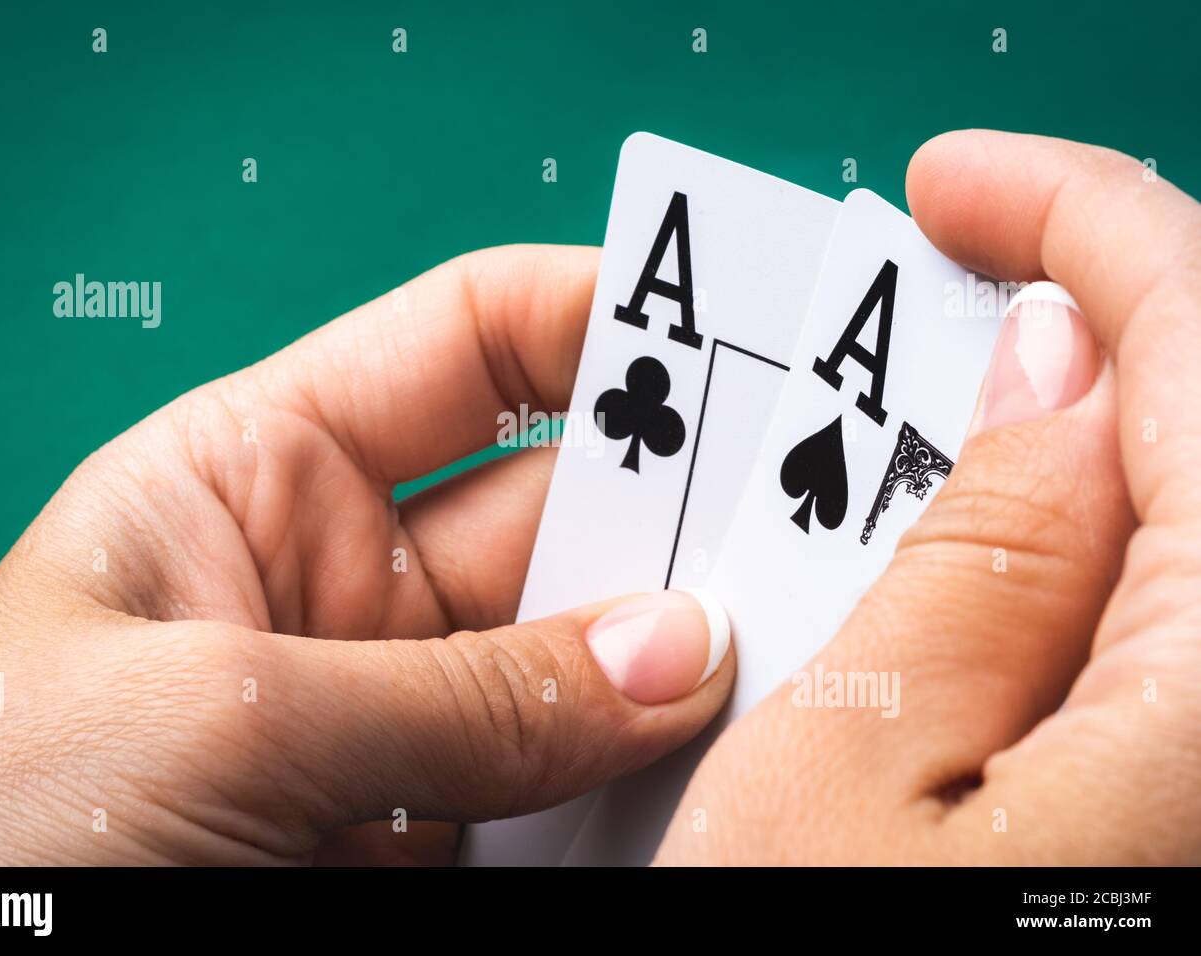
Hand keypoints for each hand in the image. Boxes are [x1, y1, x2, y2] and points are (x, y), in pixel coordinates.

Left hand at [0, 245, 732, 864]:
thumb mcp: (223, 714)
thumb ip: (461, 695)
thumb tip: (676, 658)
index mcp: (261, 470)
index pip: (469, 346)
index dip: (600, 320)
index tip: (740, 334)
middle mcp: (340, 582)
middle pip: (552, 512)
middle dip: (677, 513)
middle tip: (817, 519)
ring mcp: (387, 718)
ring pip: (572, 664)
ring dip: (673, 664)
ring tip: (794, 654)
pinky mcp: (412, 837)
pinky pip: (553, 791)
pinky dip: (632, 786)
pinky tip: (710, 771)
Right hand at [657, 130, 1200, 864]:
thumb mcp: (843, 767)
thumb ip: (979, 555)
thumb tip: (1055, 363)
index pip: (1198, 346)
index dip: (1081, 222)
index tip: (957, 184)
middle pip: (1197, 421)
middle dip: (1077, 322)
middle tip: (935, 296)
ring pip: (1176, 521)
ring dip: (1064, 448)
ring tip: (924, 440)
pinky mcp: (1176, 803)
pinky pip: (1164, 617)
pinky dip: (1078, 552)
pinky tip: (979, 569)